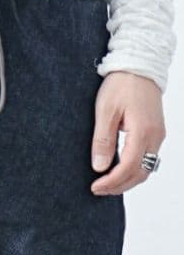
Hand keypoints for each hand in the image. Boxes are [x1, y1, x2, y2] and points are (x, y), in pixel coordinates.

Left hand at [91, 73, 165, 195]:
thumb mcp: (105, 110)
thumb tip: (100, 167)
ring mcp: (158, 135)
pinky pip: (147, 159)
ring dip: (127, 180)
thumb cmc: (122, 83)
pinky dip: (133, 170)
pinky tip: (118, 170)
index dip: (111, 182)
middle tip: (98, 189)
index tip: (95, 187)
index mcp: (143, 131)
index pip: (128, 167)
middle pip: (140, 174)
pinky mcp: (156, 133)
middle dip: (119, 186)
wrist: (140, 65)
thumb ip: (103, 140)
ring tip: (106, 183)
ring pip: (145, 169)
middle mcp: (155, 136)